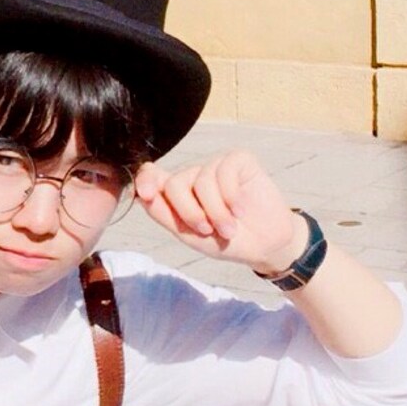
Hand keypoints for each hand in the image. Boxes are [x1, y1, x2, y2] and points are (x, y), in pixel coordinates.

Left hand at [133, 150, 306, 274]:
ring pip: (201, 181)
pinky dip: (231, 198)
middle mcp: (195, 175)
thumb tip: (141, 196)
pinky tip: (240, 210)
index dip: (146, 180)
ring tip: (229, 229)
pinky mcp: (239, 160)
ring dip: (216, 212)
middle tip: (208, 231)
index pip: (153, 176)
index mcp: (179, 194)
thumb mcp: (190, 235)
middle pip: (175, 183)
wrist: (265, 244)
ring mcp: (216, 166)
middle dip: (190, 213)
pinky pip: (224, 172)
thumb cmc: (227, 241)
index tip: (147, 194)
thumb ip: (165, 215)